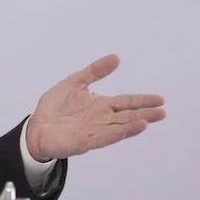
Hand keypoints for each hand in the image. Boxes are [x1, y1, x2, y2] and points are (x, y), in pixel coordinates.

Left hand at [26, 54, 165, 161]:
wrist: (36, 126)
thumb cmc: (55, 106)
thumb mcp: (74, 82)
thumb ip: (94, 71)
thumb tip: (116, 57)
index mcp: (101, 105)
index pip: (126, 101)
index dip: (142, 100)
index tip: (160, 99)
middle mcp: (102, 119)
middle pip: (127, 116)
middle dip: (145, 113)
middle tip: (162, 111)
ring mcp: (94, 131)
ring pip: (118, 128)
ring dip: (132, 125)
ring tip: (148, 121)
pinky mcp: (84, 142)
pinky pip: (102, 138)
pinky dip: (114, 135)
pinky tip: (125, 131)